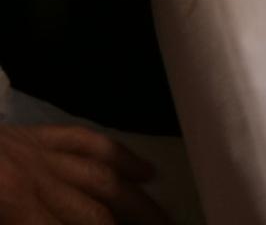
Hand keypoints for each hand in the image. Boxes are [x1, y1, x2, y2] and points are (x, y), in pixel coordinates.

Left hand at [0, 124, 170, 223]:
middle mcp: (38, 175)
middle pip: (96, 210)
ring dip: (137, 201)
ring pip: (102, 175)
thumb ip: (26, 221)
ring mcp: (42, 150)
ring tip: (165, 217)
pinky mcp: (39, 134)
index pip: (85, 224)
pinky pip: (87, 141)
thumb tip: (81, 219)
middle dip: (133, 223)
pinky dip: (120, 155)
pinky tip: (147, 171)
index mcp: (14, 200)